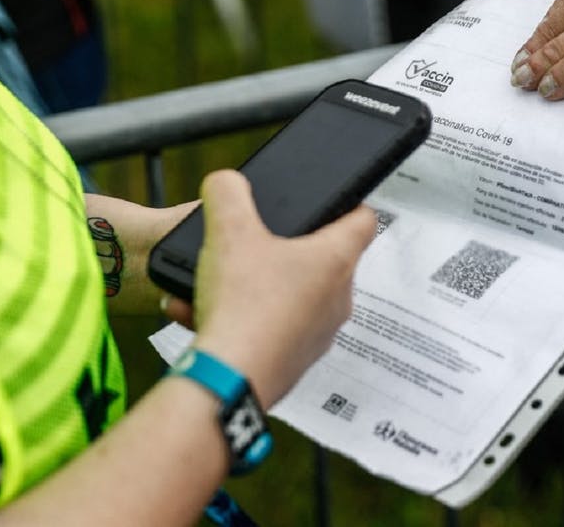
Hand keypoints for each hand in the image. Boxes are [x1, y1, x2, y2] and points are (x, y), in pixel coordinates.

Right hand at [191, 170, 375, 407]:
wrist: (228, 379)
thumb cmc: (243, 305)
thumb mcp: (227, 231)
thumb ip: (227, 192)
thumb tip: (227, 183)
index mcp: (335, 261)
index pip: (364, 221)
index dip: (349, 203)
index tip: (332, 200)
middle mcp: (336, 300)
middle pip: (320, 260)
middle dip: (283, 249)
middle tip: (253, 242)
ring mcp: (317, 335)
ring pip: (287, 299)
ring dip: (251, 288)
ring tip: (212, 284)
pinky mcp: (293, 363)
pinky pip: (268, 331)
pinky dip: (238, 321)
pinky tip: (198, 316)